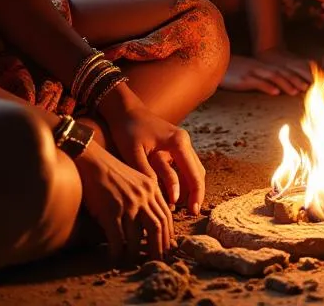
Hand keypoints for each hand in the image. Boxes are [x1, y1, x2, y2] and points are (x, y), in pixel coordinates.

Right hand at [73, 140, 174, 260]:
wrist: (91, 160)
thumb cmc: (111, 172)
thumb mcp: (135, 180)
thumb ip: (145, 197)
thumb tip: (150, 223)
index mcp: (151, 187)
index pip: (166, 215)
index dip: (168, 235)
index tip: (168, 248)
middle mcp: (143, 195)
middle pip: (158, 228)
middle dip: (159, 248)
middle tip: (158, 261)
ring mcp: (128, 203)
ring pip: (138, 237)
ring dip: (135, 254)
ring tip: (133, 262)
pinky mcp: (111, 210)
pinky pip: (118, 239)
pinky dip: (117, 252)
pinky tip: (114, 258)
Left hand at [98, 88, 204, 215]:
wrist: (125, 111)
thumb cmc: (128, 131)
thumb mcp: (134, 154)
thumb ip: (148, 175)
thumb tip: (160, 198)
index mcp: (178, 142)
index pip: (194, 173)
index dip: (195, 194)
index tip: (193, 212)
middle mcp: (184, 141)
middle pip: (198, 171)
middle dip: (197, 193)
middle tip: (192, 213)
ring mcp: (181, 142)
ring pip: (193, 168)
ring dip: (192, 187)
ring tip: (186, 207)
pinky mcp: (175, 145)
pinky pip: (185, 165)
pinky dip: (185, 179)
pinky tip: (178, 194)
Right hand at [219, 48, 312, 95]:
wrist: (215, 66)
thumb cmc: (231, 71)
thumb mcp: (248, 72)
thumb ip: (260, 78)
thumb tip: (273, 88)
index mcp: (262, 66)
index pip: (281, 71)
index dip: (294, 76)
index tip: (305, 83)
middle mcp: (259, 67)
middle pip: (281, 73)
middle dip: (294, 80)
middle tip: (307, 87)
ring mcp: (252, 72)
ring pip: (272, 77)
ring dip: (285, 84)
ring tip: (295, 91)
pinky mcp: (244, 78)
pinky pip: (258, 83)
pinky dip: (268, 87)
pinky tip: (276, 93)